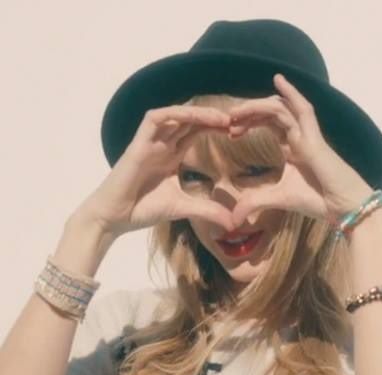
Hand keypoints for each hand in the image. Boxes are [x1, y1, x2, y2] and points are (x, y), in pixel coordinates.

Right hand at [76, 105, 235, 237]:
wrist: (113, 218)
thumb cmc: (142, 209)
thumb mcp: (183, 208)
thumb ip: (207, 211)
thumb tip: (232, 223)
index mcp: (171, 155)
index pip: (195, 132)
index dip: (214, 128)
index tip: (236, 131)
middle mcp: (162, 145)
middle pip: (189, 121)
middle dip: (211, 117)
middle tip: (235, 120)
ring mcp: (149, 142)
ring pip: (174, 116)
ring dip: (197, 114)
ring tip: (220, 119)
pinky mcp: (137, 144)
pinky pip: (154, 119)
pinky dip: (173, 114)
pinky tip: (193, 116)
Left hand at [227, 73, 374, 228]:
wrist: (344, 208)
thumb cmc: (317, 200)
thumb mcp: (277, 198)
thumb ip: (255, 202)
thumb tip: (233, 219)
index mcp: (292, 148)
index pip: (269, 125)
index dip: (249, 123)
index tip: (231, 131)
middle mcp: (299, 137)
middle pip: (272, 113)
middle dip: (249, 113)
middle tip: (229, 119)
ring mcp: (308, 135)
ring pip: (282, 109)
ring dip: (258, 107)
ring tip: (238, 111)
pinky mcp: (315, 138)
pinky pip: (302, 110)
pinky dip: (291, 94)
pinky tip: (278, 80)